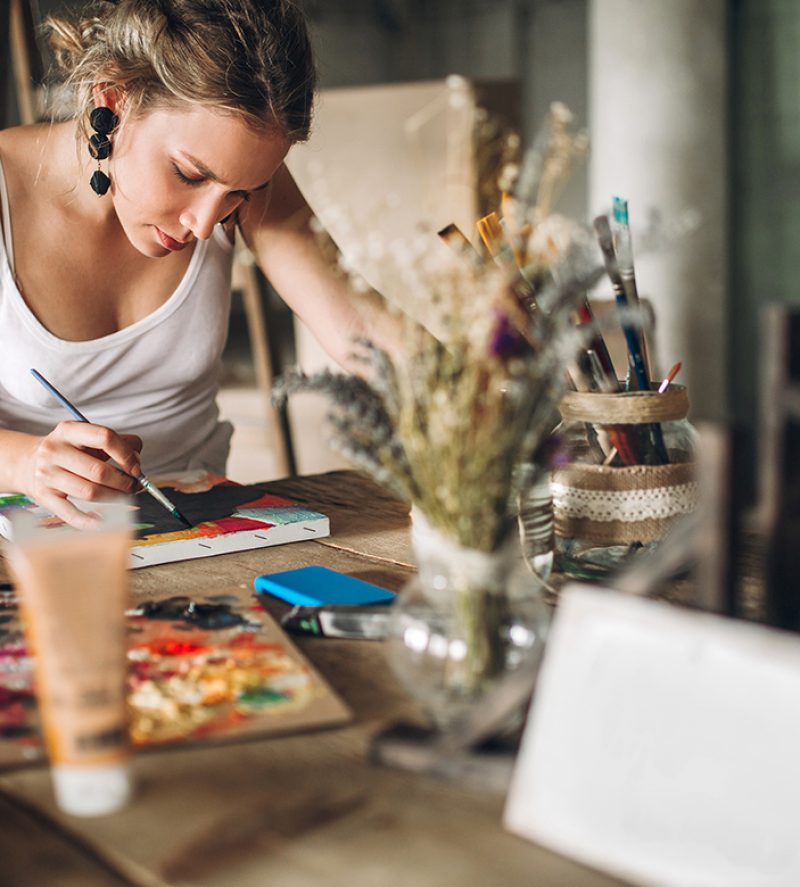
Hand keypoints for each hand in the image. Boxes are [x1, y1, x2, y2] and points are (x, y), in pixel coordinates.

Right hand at [22, 421, 142, 528]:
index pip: (105, 438)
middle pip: (99, 471)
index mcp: (69, 431)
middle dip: (124, 482)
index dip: (126, 455)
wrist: (29, 463)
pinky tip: (105, 522)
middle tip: (134, 486)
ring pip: (90, 492)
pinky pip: (72, 514)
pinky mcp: (44, 497)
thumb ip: (120, 442)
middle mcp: (54, 450)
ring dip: (114, 498)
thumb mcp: (90, 438)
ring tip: (124, 497)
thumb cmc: (71, 451)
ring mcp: (47, 475)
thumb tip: (137, 461)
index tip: (136, 468)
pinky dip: (92, 522)